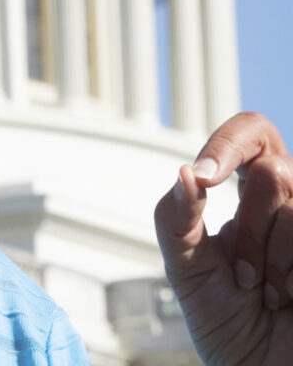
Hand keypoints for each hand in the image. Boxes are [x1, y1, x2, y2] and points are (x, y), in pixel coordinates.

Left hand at [154, 112, 292, 364]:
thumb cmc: (226, 323)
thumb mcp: (187, 271)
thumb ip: (175, 219)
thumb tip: (183, 172)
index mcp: (253, 196)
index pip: (252, 134)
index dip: (229, 144)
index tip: (205, 176)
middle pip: (273, 172)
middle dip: (250, 231)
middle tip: (245, 277)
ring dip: (273, 260)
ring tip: (269, 295)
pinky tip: (289, 300)